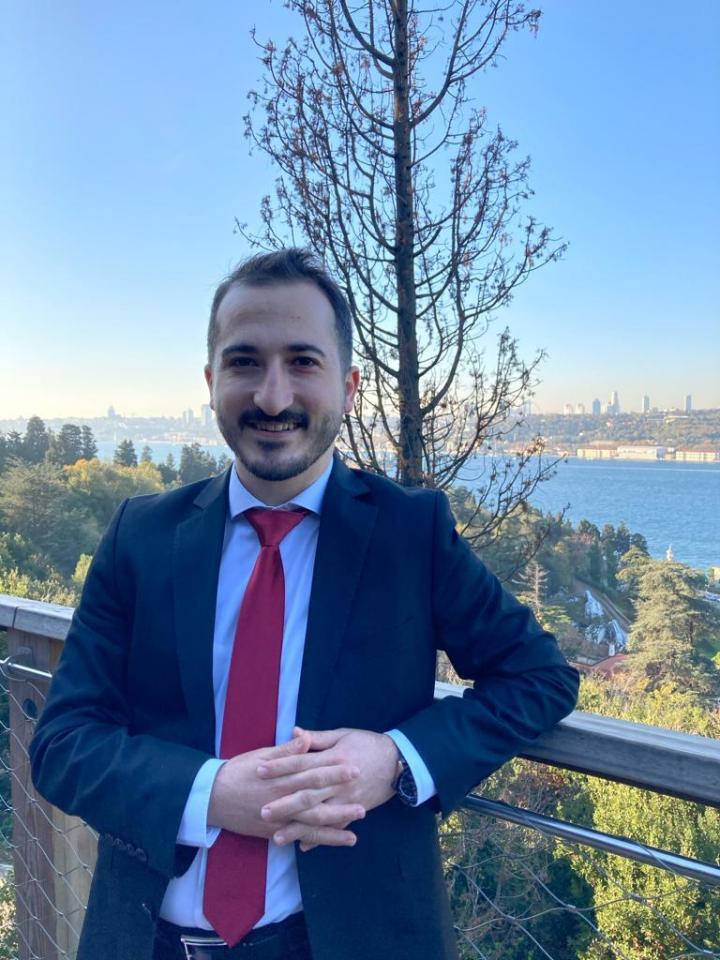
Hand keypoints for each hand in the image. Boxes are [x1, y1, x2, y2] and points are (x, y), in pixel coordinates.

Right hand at [208, 732, 363, 847]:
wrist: (212, 797)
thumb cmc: (238, 771)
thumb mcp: (261, 755)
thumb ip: (286, 750)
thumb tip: (306, 738)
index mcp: (281, 777)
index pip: (312, 773)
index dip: (334, 771)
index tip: (354, 768)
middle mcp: (281, 800)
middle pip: (315, 802)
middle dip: (340, 802)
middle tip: (364, 803)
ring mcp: (278, 820)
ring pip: (310, 825)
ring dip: (334, 826)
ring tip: (356, 828)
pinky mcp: (273, 833)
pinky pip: (299, 837)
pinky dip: (318, 840)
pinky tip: (335, 841)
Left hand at [257, 727, 399, 849]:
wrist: (398, 761)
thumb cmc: (367, 743)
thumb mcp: (343, 735)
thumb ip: (317, 737)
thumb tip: (294, 733)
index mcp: (333, 758)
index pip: (301, 763)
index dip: (280, 766)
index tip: (259, 770)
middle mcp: (339, 781)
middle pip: (307, 794)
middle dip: (284, 804)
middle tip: (262, 811)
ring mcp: (347, 799)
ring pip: (319, 816)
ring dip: (298, 828)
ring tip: (276, 837)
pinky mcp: (355, 810)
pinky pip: (336, 827)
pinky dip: (321, 838)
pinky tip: (303, 847)